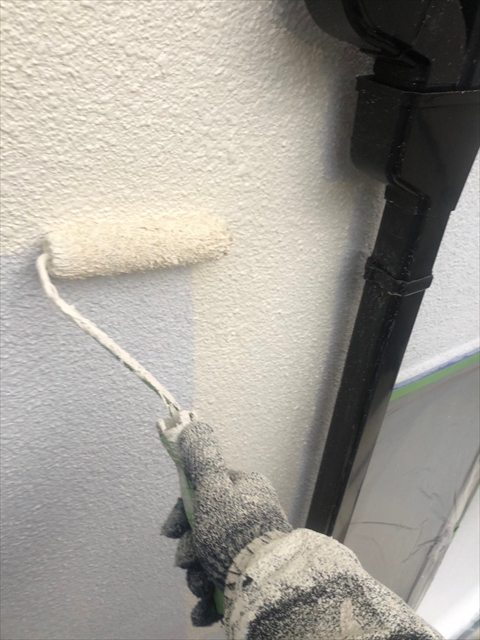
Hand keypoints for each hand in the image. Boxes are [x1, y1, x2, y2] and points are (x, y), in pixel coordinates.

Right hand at [161, 422, 291, 625]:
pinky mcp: (255, 577)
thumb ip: (200, 460)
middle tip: (187, 562)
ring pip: (210, 557)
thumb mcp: (212, 490)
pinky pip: (224, 582)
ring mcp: (254, 547)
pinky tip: (207, 606)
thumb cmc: (234, 532)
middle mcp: (252, 514)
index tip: (169, 532)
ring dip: (197, 575)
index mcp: (246, 489)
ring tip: (201, 586)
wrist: (265, 584)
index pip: (204, 492)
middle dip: (189, 549)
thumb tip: (190, 425)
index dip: (181, 513)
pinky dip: (211, 596)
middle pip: (205, 528)